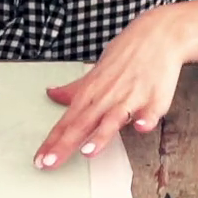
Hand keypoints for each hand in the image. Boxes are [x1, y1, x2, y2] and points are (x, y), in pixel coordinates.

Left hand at [34, 6, 186, 169]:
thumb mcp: (95, 71)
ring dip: (101, 135)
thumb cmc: (126, 54)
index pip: (66, 121)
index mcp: (91, 92)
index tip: (39, 159)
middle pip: (83, 124)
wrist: (158, 34)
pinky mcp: (156, 97)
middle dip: (65, 144)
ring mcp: (132, 97)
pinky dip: (146, 119)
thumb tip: (52, 94)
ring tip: (88, 151)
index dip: (52, 141)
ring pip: (114, 119)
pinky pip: (150, 111)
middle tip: (49, 163)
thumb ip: (75, 89)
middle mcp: (108, 96)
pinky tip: (140, 127)